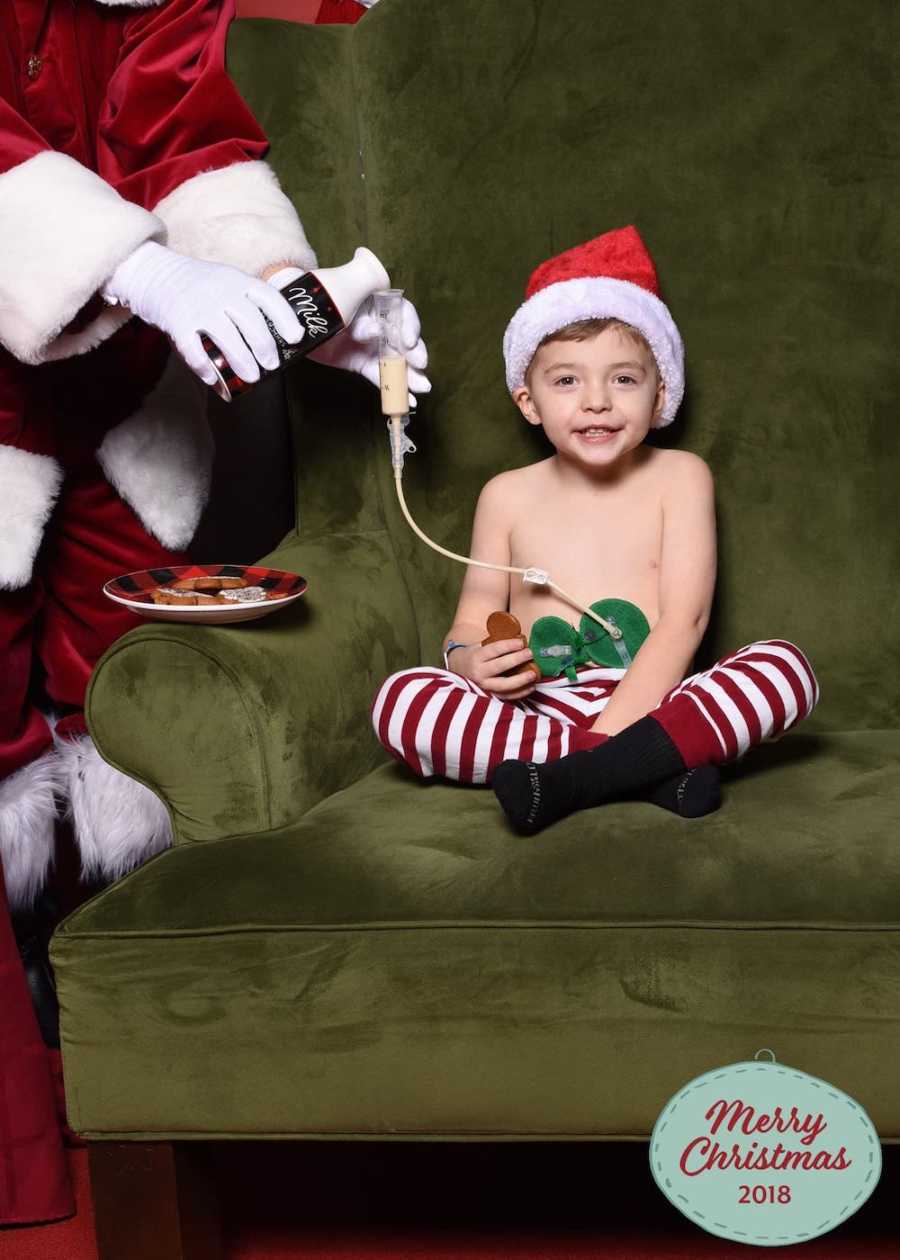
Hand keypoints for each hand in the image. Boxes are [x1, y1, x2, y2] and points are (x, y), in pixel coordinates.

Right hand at [102, 241, 304, 386]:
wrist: (153, 272)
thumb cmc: (198, 285)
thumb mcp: (226, 281)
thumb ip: (247, 303)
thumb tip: (277, 340)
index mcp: (237, 281)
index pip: (268, 297)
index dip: (286, 317)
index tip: (296, 337)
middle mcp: (220, 292)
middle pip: (250, 321)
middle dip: (265, 346)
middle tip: (272, 365)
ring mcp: (198, 307)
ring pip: (227, 337)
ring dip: (242, 361)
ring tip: (252, 378)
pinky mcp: (177, 322)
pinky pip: (194, 350)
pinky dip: (205, 368)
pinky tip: (214, 380)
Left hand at [308, 295, 430, 409]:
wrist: (293, 314)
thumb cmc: (319, 295)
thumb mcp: (342, 287)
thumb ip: (365, 297)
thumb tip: (379, 328)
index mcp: (378, 301)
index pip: (403, 312)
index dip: (410, 326)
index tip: (410, 341)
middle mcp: (379, 323)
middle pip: (404, 339)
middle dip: (414, 354)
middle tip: (420, 366)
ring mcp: (370, 344)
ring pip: (395, 360)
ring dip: (410, 375)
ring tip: (422, 387)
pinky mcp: (360, 362)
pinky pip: (379, 376)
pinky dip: (392, 387)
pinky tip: (407, 399)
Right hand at [453, 639, 537, 699]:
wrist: (457, 671)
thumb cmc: (473, 657)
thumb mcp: (479, 647)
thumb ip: (496, 646)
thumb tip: (520, 641)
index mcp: (476, 657)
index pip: (494, 650)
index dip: (509, 646)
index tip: (521, 643)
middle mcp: (478, 673)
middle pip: (500, 666)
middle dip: (517, 659)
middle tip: (530, 653)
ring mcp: (484, 687)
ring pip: (504, 685)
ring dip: (521, 680)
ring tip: (533, 674)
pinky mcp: (490, 697)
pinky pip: (507, 697)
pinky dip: (520, 693)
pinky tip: (531, 687)